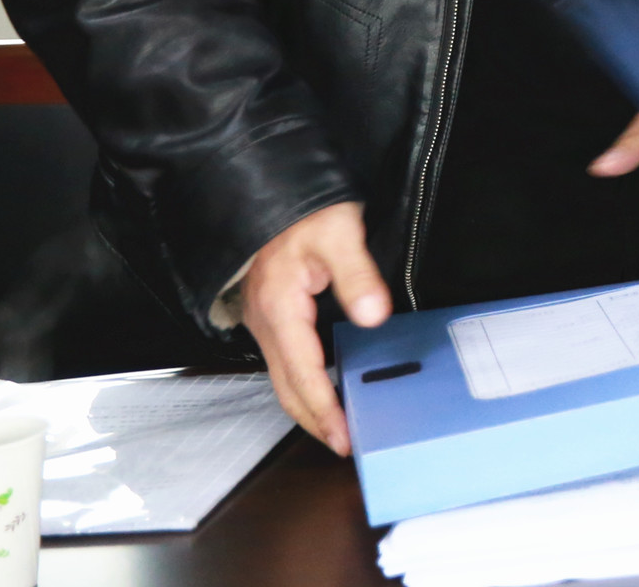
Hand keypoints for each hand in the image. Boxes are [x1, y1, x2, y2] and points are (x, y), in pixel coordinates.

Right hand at [240, 201, 389, 455]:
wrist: (269, 193)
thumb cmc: (303, 212)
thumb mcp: (338, 233)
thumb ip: (357, 275)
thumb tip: (372, 315)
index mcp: (280, 309)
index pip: (304, 373)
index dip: (324, 408)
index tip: (343, 434)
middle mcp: (267, 322)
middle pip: (288, 386)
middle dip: (314, 419)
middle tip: (344, 444)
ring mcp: (265, 321)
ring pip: (283, 377)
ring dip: (307, 406)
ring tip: (336, 427)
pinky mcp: (272, 316)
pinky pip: (285, 361)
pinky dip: (303, 384)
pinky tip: (323, 389)